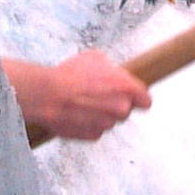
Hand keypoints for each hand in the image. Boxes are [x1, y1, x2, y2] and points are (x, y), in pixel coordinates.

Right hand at [0, 50, 151, 145]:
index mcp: (127, 88)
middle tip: (99, 95)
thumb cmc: (71, 75)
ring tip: (83, 103)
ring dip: (101, 114)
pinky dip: (89, 124)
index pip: (146, 100)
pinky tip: (77, 113)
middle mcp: (121, 109)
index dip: (138, 98)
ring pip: (109, 120)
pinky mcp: (92, 135)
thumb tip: (112, 74)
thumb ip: (111, 70)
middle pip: (125, 110)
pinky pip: (95, 129)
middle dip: (115, 104)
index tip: (133, 97)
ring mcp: (107, 124)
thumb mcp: (96, 58)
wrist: (49, 95)